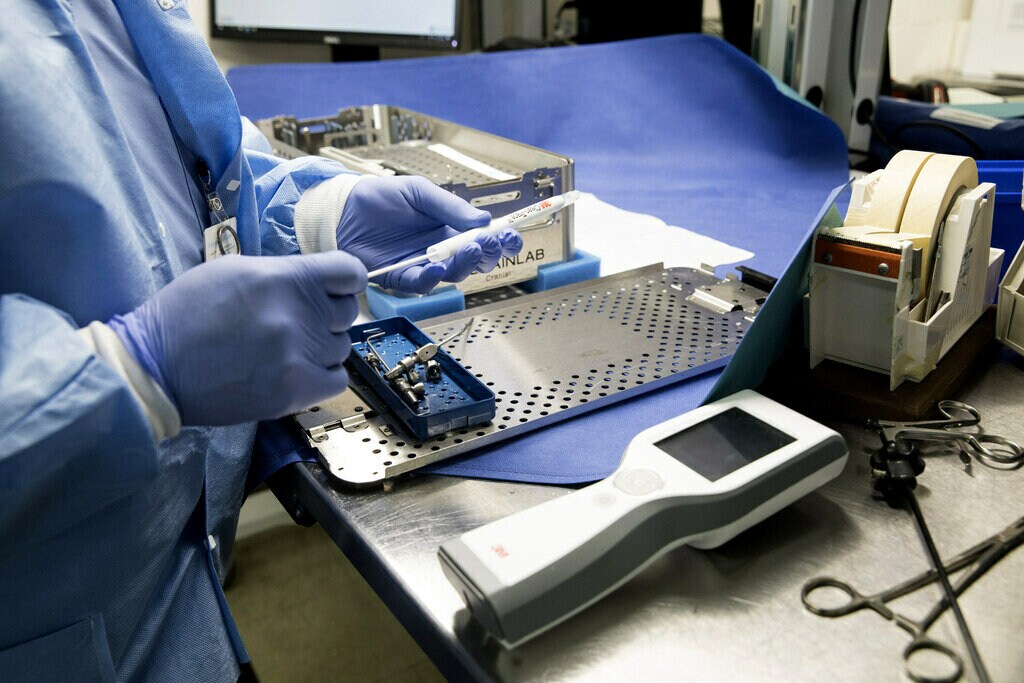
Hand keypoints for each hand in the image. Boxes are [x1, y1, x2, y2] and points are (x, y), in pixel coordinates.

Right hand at [108, 252, 365, 425]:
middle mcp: (298, 314)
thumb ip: (284, 274)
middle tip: (298, 323)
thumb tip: (319, 283)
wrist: (157, 366)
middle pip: (347, 312)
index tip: (335, 290)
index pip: (350, 272)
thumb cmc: (188, 313)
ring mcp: (299, 354)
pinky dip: (323, 376)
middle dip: (328, 316)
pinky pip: (338, 379)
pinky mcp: (295, 390)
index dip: (346, 281)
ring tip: (287, 350)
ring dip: (322, 348)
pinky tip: (297, 371)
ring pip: (341, 347)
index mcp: (284, 278)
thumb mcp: (236, 271)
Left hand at [337, 176, 522, 293]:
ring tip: (467, 249)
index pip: (483, 238)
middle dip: (486, 254)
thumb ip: (450, 207)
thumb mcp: (419, 193)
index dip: (501, 241)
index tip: (513, 238)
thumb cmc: (379, 198)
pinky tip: (436, 265)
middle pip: (473, 261)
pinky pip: (420, 284)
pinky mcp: (400, 279)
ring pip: (452, 275)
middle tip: (489, 243)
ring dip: (463, 265)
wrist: (342, 209)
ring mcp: (421, 265)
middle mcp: (440, 250)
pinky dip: (430, 277)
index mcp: (449, 228)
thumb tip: (484, 219)